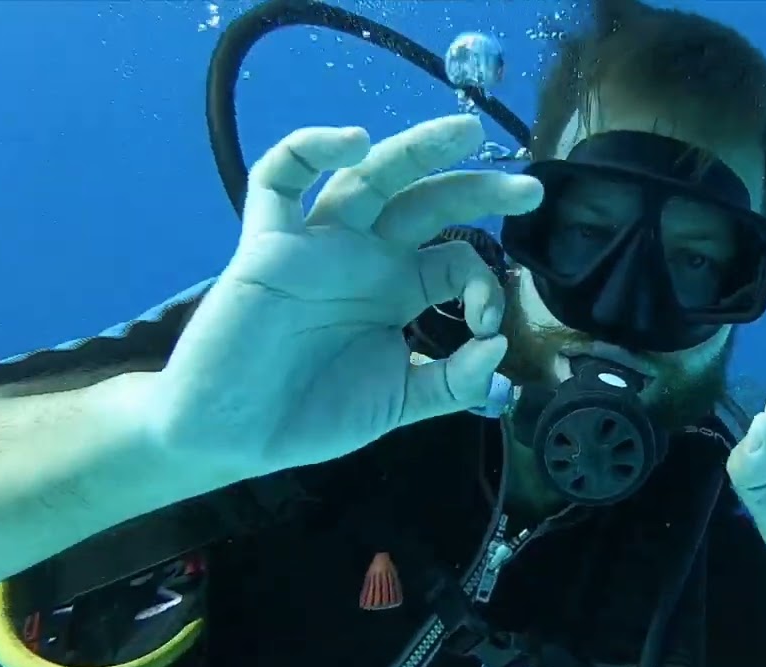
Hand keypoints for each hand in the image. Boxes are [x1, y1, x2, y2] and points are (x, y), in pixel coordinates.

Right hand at [152, 115, 542, 478]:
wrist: (233, 437)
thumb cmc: (313, 416)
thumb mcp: (400, 403)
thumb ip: (453, 383)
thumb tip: (500, 349)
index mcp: (398, 289)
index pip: (456, 259)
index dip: (484, 283)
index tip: (487, 326)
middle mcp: (365, 257)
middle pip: (430, 202)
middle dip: (482, 188)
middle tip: (532, 190)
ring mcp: (318, 244)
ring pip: (370, 176)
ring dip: (418, 148)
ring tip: (467, 130)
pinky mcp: (268, 244)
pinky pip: (279, 179)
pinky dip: (311, 148)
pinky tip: (355, 144)